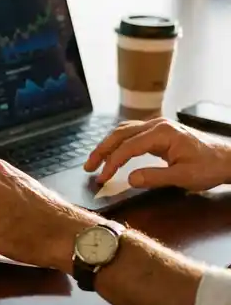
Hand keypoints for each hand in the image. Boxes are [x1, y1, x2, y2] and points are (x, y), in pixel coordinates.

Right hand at [84, 118, 230, 191]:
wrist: (229, 159)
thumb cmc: (210, 167)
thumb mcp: (184, 177)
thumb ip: (155, 177)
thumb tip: (129, 180)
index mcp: (161, 133)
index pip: (127, 147)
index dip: (111, 163)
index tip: (101, 178)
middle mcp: (157, 124)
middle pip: (120, 134)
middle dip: (102, 150)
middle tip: (88, 167)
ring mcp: (158, 126)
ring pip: (124, 130)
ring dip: (108, 144)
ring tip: (95, 160)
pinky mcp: (160, 131)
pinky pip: (132, 132)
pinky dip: (118, 141)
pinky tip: (113, 150)